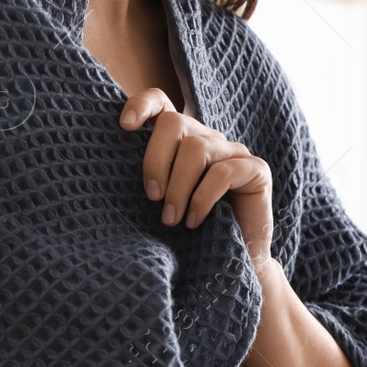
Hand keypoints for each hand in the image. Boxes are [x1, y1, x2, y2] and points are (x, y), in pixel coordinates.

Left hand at [119, 88, 273, 267]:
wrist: (234, 263)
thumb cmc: (192, 234)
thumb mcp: (162, 203)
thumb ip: (148, 180)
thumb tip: (110, 167)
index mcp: (182, 141)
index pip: (161, 103)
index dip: (142, 105)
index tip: (124, 126)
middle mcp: (208, 139)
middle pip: (175, 123)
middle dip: (156, 161)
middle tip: (152, 198)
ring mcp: (234, 152)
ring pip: (196, 149)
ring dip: (179, 188)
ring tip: (172, 220)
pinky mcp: (256, 169)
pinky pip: (222, 172)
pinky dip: (203, 198)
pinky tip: (195, 221)